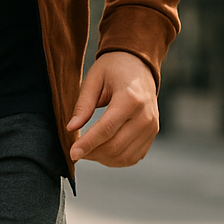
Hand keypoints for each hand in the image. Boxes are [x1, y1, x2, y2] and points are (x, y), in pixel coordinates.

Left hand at [67, 50, 158, 166]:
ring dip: (103, 159)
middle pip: (115, 146)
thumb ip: (83, 105)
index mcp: (130, 99)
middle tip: (76, 151)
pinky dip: (116, 159)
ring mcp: (151, 126)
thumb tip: (71, 128)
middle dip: (92, 153)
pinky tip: (103, 152)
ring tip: (88, 150)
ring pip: (124, 156)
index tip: (73, 153)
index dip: (88, 144)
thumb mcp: (94, 80)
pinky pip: (134, 157)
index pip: (106, 129)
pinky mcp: (152, 133)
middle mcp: (145, 115)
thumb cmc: (114, 69)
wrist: (139, 64)